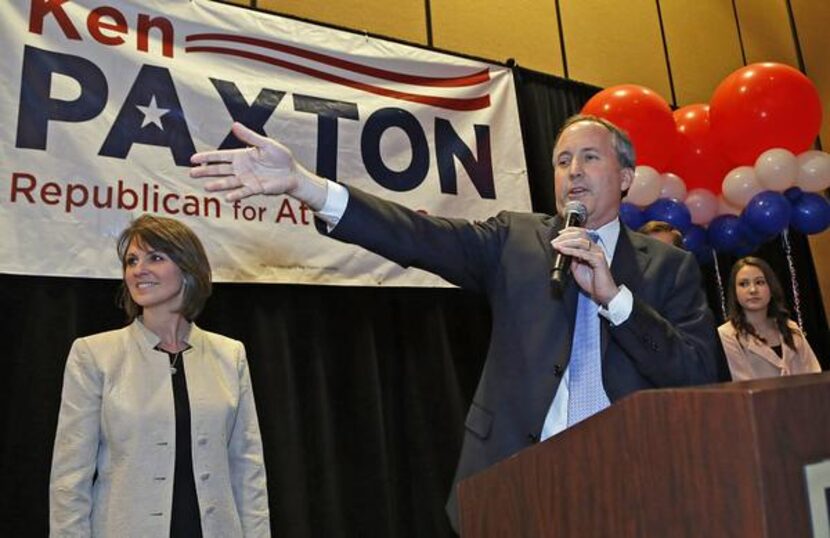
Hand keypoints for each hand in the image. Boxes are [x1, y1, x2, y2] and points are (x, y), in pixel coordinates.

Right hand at [190, 123, 326, 208]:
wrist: (292, 173)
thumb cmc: (280, 157)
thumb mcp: (265, 144)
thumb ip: (250, 137)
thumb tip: (234, 125)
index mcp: (241, 156)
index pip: (221, 156)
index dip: (207, 157)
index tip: (193, 159)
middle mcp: (241, 169)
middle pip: (220, 170)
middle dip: (206, 171)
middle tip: (192, 173)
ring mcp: (247, 180)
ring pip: (229, 182)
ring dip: (217, 185)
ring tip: (206, 187)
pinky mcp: (255, 189)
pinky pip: (243, 192)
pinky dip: (235, 195)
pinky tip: (226, 197)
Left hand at [551, 228, 618, 304]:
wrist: (603, 293)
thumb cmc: (591, 281)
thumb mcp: (577, 267)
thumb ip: (572, 258)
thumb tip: (562, 250)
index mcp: (591, 248)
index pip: (581, 233)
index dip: (570, 230)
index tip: (559, 232)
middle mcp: (596, 248)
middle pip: (580, 235)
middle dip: (565, 236)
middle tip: (554, 241)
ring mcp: (597, 253)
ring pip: (581, 241)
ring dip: (566, 242)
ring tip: (556, 244)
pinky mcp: (598, 260)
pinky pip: (582, 253)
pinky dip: (571, 250)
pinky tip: (562, 250)